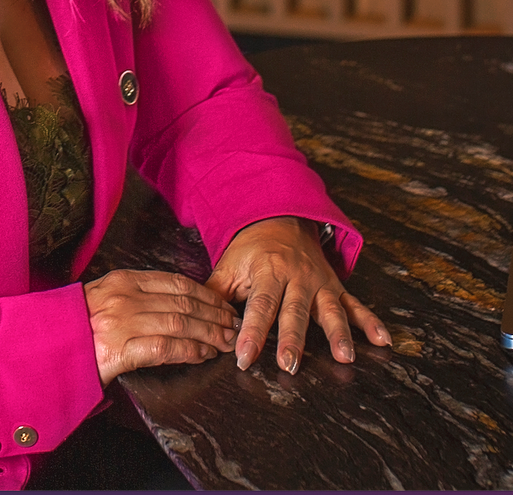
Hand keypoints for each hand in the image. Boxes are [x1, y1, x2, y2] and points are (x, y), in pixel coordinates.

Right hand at [83, 269, 240, 385]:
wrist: (47, 345)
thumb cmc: (78, 324)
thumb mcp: (106, 297)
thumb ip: (137, 295)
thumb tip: (177, 303)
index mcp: (124, 280)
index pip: (176, 282)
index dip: (205, 294)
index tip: (222, 304)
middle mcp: (125, 297)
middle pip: (183, 303)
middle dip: (214, 314)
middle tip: (232, 326)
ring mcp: (122, 322)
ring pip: (179, 323)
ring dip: (208, 333)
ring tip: (224, 342)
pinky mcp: (119, 350)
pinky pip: (165, 348)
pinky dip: (189, 351)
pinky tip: (202, 355)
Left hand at [206, 216, 390, 373]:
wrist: (280, 216)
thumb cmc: (250, 248)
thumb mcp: (230, 264)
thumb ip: (215, 292)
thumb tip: (198, 319)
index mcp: (267, 271)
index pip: (259, 305)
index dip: (251, 332)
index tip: (243, 356)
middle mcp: (296, 277)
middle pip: (294, 311)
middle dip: (293, 339)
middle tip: (289, 365)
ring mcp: (319, 282)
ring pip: (329, 310)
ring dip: (338, 333)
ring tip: (344, 356)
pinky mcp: (335, 287)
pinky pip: (355, 305)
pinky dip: (370, 322)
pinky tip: (383, 340)